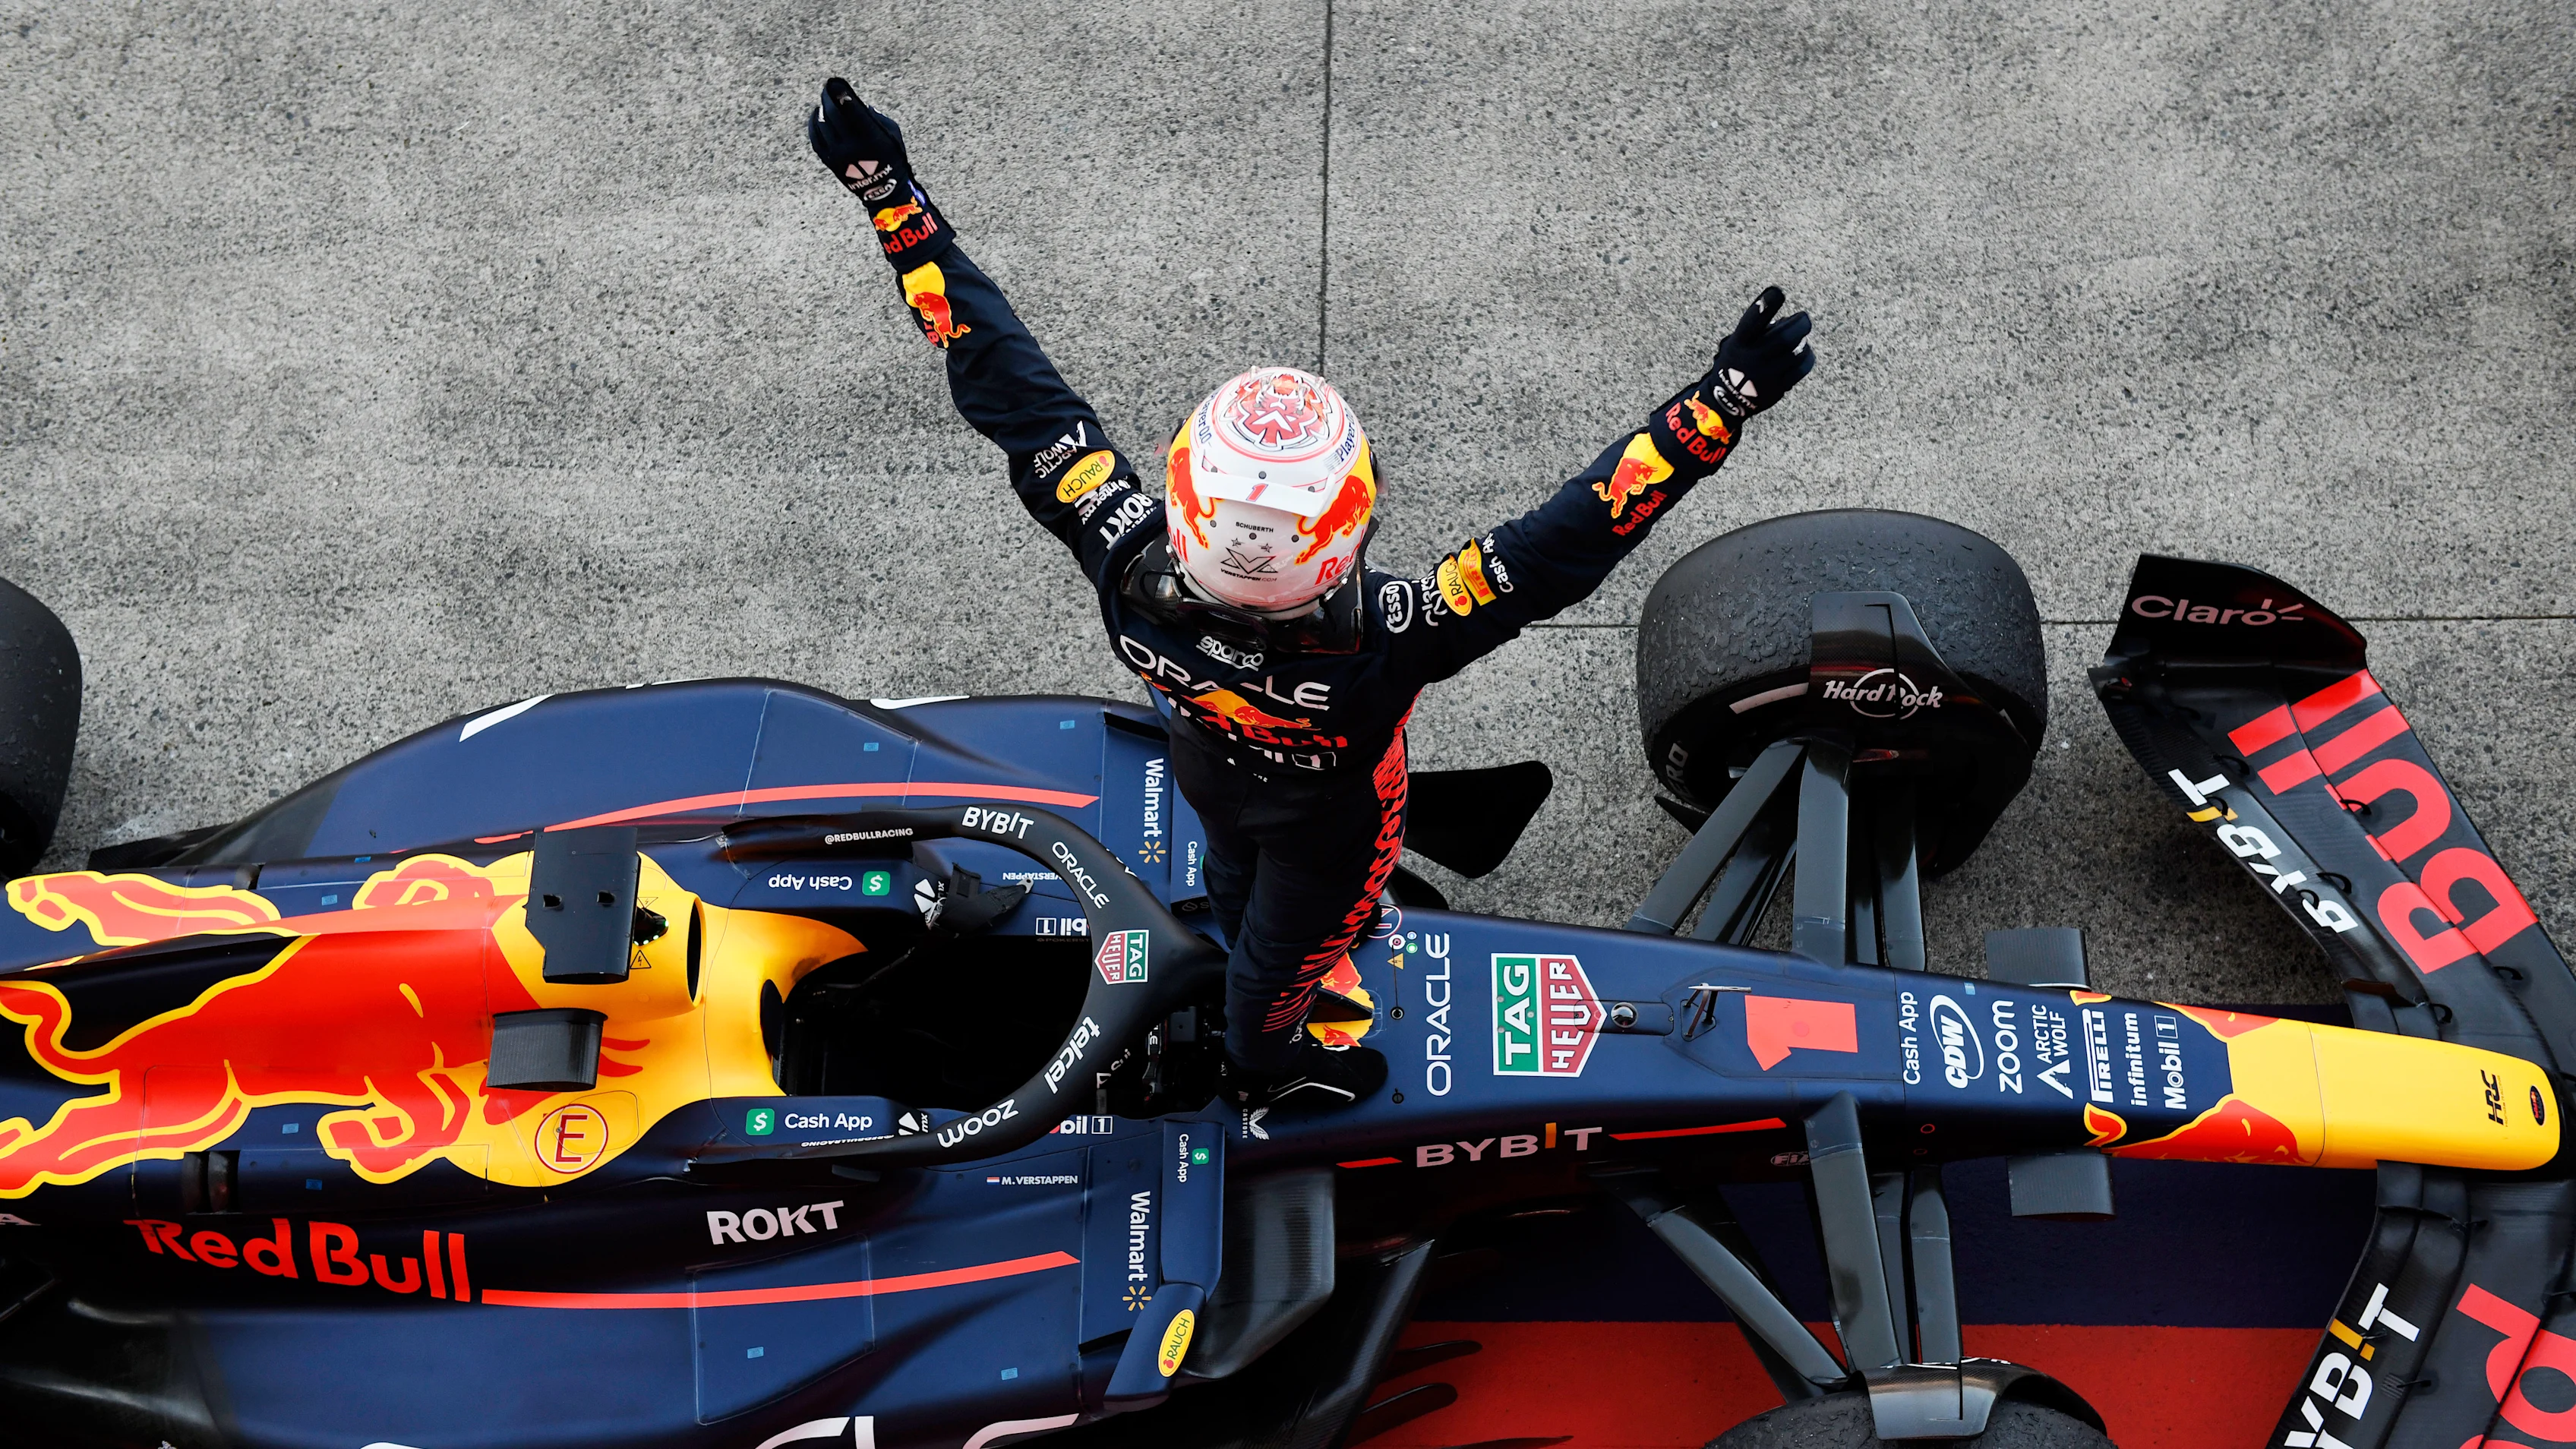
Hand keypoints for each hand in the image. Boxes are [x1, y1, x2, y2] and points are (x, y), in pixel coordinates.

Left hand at [806, 77, 950, 266]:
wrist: (883, 190)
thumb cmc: (891, 156)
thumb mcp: (892, 133)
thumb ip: (874, 116)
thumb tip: (854, 103)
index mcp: (872, 138)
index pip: (852, 110)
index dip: (841, 93)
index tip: (835, 81)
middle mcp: (853, 147)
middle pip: (833, 114)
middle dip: (829, 97)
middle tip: (828, 87)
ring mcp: (838, 155)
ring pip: (823, 124)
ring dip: (822, 109)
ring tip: (824, 100)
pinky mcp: (829, 161)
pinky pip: (816, 137)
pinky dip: (814, 124)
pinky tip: (816, 115)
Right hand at [1705, 286, 1814, 420]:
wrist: (1727, 400)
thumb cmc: (1737, 362)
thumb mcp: (1736, 343)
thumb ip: (1758, 331)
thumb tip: (1790, 320)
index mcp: (1738, 344)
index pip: (1752, 321)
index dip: (1766, 304)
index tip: (1777, 292)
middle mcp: (1751, 359)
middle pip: (1785, 338)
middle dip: (1800, 324)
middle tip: (1804, 318)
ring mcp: (1765, 376)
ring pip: (1796, 353)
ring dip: (1803, 341)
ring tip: (1802, 337)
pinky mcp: (1777, 389)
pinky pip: (1801, 369)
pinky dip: (1807, 357)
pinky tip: (1805, 352)